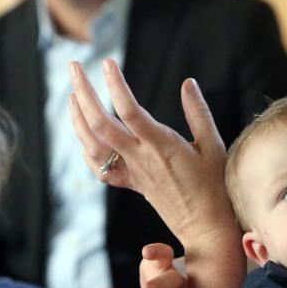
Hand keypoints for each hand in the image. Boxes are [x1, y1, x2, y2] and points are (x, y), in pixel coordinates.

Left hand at [68, 59, 237, 246]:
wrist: (204, 224)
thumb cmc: (214, 185)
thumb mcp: (213, 145)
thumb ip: (198, 112)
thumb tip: (188, 83)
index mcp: (161, 145)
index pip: (130, 111)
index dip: (115, 85)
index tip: (107, 63)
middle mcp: (140, 158)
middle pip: (100, 124)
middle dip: (84, 93)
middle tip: (74, 67)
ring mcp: (131, 172)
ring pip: (92, 145)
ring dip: (77, 118)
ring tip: (72, 94)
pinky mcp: (130, 183)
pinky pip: (99, 167)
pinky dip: (85, 148)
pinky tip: (83, 131)